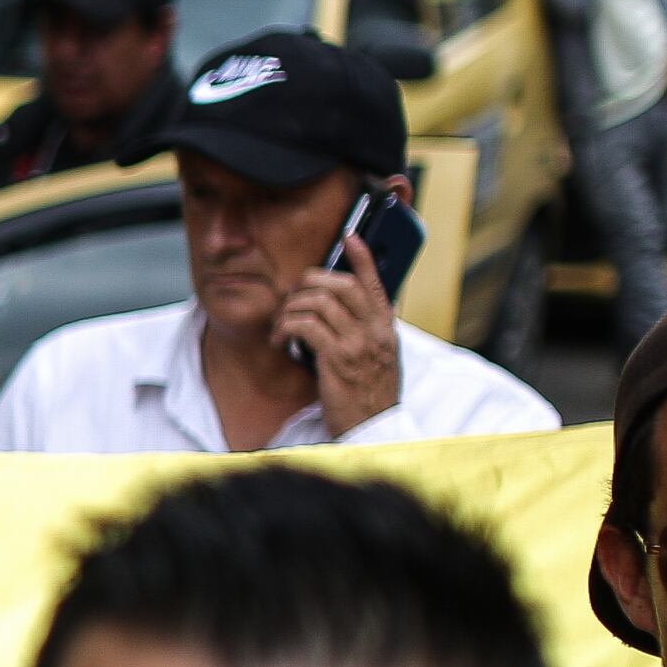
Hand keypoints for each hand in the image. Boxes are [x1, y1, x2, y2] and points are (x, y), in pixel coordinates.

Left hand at [276, 245, 403, 436]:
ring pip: (318, 302)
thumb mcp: (382, 358)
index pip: (376, 283)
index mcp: (387, 329)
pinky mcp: (337, 361)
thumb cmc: (371, 396)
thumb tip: (371, 304)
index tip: (349, 236)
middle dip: (308, 284)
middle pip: (340, 285)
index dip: (363, 257)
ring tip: (280, 327)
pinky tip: (278, 341)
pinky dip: (285, 328)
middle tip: (292, 299)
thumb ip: (375, 330)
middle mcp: (376, 332)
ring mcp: (358, 345)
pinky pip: (305, 326)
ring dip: (290, 309)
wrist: (373, 431)